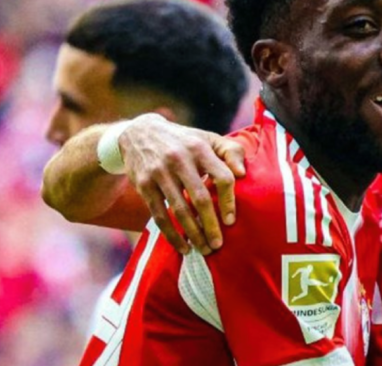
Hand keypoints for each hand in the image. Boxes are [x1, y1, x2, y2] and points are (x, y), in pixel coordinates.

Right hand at [118, 113, 244, 254]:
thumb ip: (230, 151)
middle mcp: (179, 159)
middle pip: (200, 198)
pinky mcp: (144, 185)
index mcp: (200, 148)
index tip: (230, 221)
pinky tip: (183, 247)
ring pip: (179, 210)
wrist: (139, 133)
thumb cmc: (183, 141)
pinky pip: (159, 215)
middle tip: (218, 245)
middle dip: (211, 225)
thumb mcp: (207, 138)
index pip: (222, 177)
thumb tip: (242, 174)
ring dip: (193, 234)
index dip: (228, 201)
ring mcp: (160, 173)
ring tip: (204, 249)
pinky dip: (171, 235)